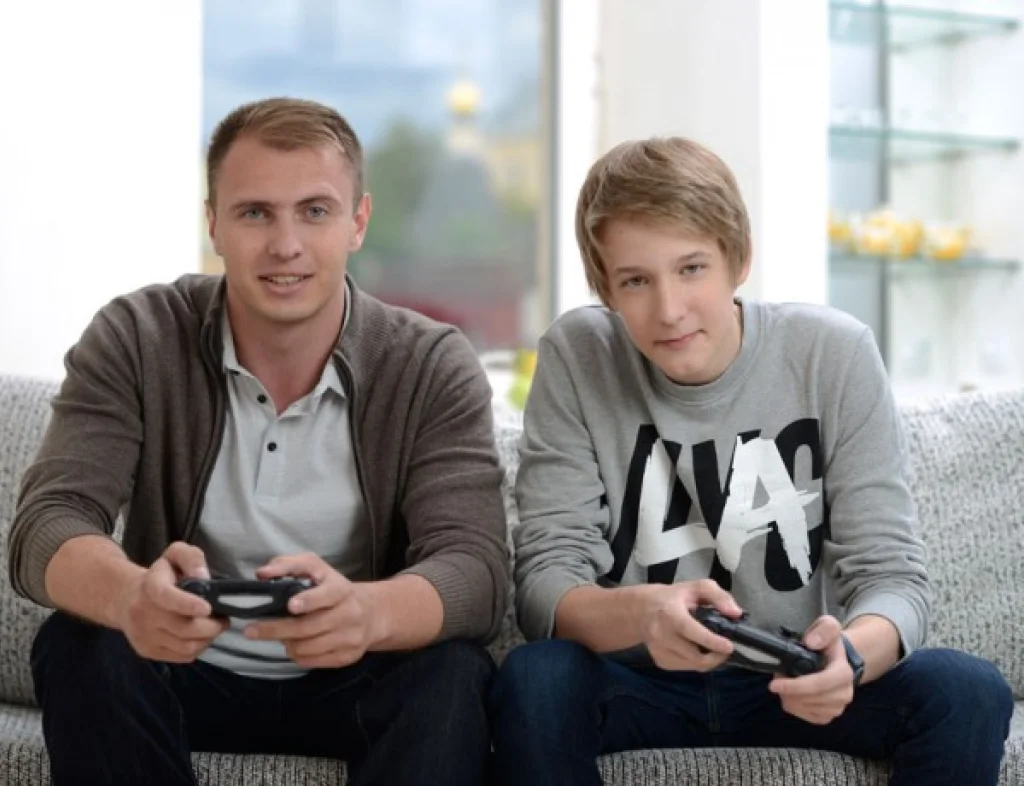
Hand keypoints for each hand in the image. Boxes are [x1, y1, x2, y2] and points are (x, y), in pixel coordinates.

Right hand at [117, 542, 227, 662]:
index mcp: (151, 587)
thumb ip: (191, 558)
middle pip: (183, 628)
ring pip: (185, 646)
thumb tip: (203, 577)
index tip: (207, 608)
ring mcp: (144, 636)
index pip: (166, 598)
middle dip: (211, 626)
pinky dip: (198, 649)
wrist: (127, 599)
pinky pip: (181, 657)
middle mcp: (143, 614)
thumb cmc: (161, 575)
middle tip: (224, 620)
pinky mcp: (147, 651)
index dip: (188, 604)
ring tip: (215, 628)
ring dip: (207, 639)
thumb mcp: (175, 555)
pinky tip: (201, 637)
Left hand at [244, 552, 377, 668]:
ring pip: (306, 647)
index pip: (327, 595)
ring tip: (280, 636)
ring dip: (286, 643)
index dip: (309, 601)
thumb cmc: (334, 588)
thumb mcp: (317, 568)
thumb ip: (290, 565)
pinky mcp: (347, 657)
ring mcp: (349, 638)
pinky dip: (296, 655)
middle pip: (308, 627)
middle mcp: (349, 614)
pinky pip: (311, 661)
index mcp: (341, 590)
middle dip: (275, 629)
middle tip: (250, 630)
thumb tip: (262, 574)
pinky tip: (295, 645)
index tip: (291, 605)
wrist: (372, 613)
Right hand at [642, 579, 741, 671]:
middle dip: (717, 656)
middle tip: (727, 648)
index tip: (729, 646)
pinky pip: (686, 668)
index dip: (711, 641)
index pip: (690, 630)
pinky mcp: (660, 661)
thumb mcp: (696, 588)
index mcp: (670, 613)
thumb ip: (718, 596)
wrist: (642, 610)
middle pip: (694, 656)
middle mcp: (662, 635)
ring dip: (709, 661)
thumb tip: (736, 613)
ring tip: (714, 649)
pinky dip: (697, 663)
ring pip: (693, 665)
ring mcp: (659, 650)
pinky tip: (698, 650)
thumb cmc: (673, 597)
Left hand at [770, 615, 853, 724]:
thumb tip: (811, 642)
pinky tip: (791, 694)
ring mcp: (837, 708)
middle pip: (808, 699)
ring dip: (789, 697)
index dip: (795, 686)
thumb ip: (823, 630)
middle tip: (778, 676)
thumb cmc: (829, 644)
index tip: (774, 684)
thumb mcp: (829, 627)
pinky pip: (804, 716)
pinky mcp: (827, 716)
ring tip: (785, 682)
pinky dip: (793, 705)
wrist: (835, 660)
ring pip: (804, 708)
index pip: (819, 684)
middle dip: (788, 690)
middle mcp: (844, 694)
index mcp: (843, 673)